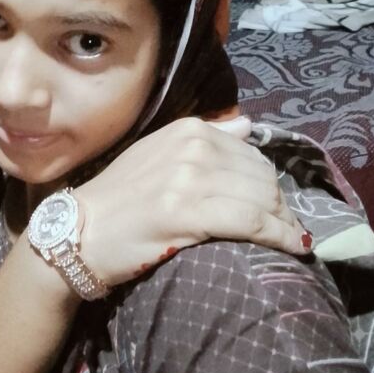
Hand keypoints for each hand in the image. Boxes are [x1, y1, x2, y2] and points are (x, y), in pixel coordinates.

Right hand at [75, 116, 309, 286]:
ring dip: (285, 222)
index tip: (279, 206)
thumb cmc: (120, 198)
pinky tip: (293, 248)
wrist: (80, 231)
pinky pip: (251, 221)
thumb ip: (206, 138)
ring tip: (293, 239)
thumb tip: (247, 124)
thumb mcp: (160, 154)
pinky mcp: (188, 212)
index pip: (250, 153)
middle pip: (261, 176)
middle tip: (290, 228)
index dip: (270, 183)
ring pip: (261, 198)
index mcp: (187, 129)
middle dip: (282, 204)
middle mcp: (191, 147)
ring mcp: (189, 178)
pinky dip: (279, 235)